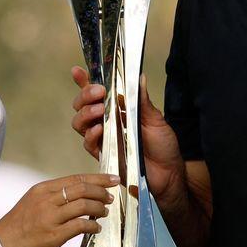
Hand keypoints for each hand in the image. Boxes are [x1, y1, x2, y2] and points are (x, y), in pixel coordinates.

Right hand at [0, 173, 117, 246]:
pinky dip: (92, 226)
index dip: (98, 178)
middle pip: (83, 189)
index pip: (76, 178)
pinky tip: (96, 228)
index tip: (111, 179)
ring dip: (99, 208)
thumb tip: (79, 196)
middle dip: (102, 192)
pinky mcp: (54, 235)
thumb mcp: (32, 201)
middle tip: (111, 197)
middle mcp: (47, 200)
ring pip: (84, 205)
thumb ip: (54, 196)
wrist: (1, 244)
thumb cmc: (18, 225)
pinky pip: (80, 226)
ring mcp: (50, 217)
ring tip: (104, 212)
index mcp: (42, 189)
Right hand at [70, 68, 188, 209]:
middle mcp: (107, 123)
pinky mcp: (104, 155)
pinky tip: (98, 130)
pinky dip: (91, 135)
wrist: (169, 174)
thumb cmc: (163, 147)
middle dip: (85, 96)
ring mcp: (104, 139)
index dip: (84, 82)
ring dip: (86, 113)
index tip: (78, 71)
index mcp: (118, 110)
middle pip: (82, 106)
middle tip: (99, 92)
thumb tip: (139, 76)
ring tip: (99, 110)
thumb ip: (143, 101)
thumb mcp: (155, 120)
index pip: (96, 94)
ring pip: (80, 124)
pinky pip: (88, 144)